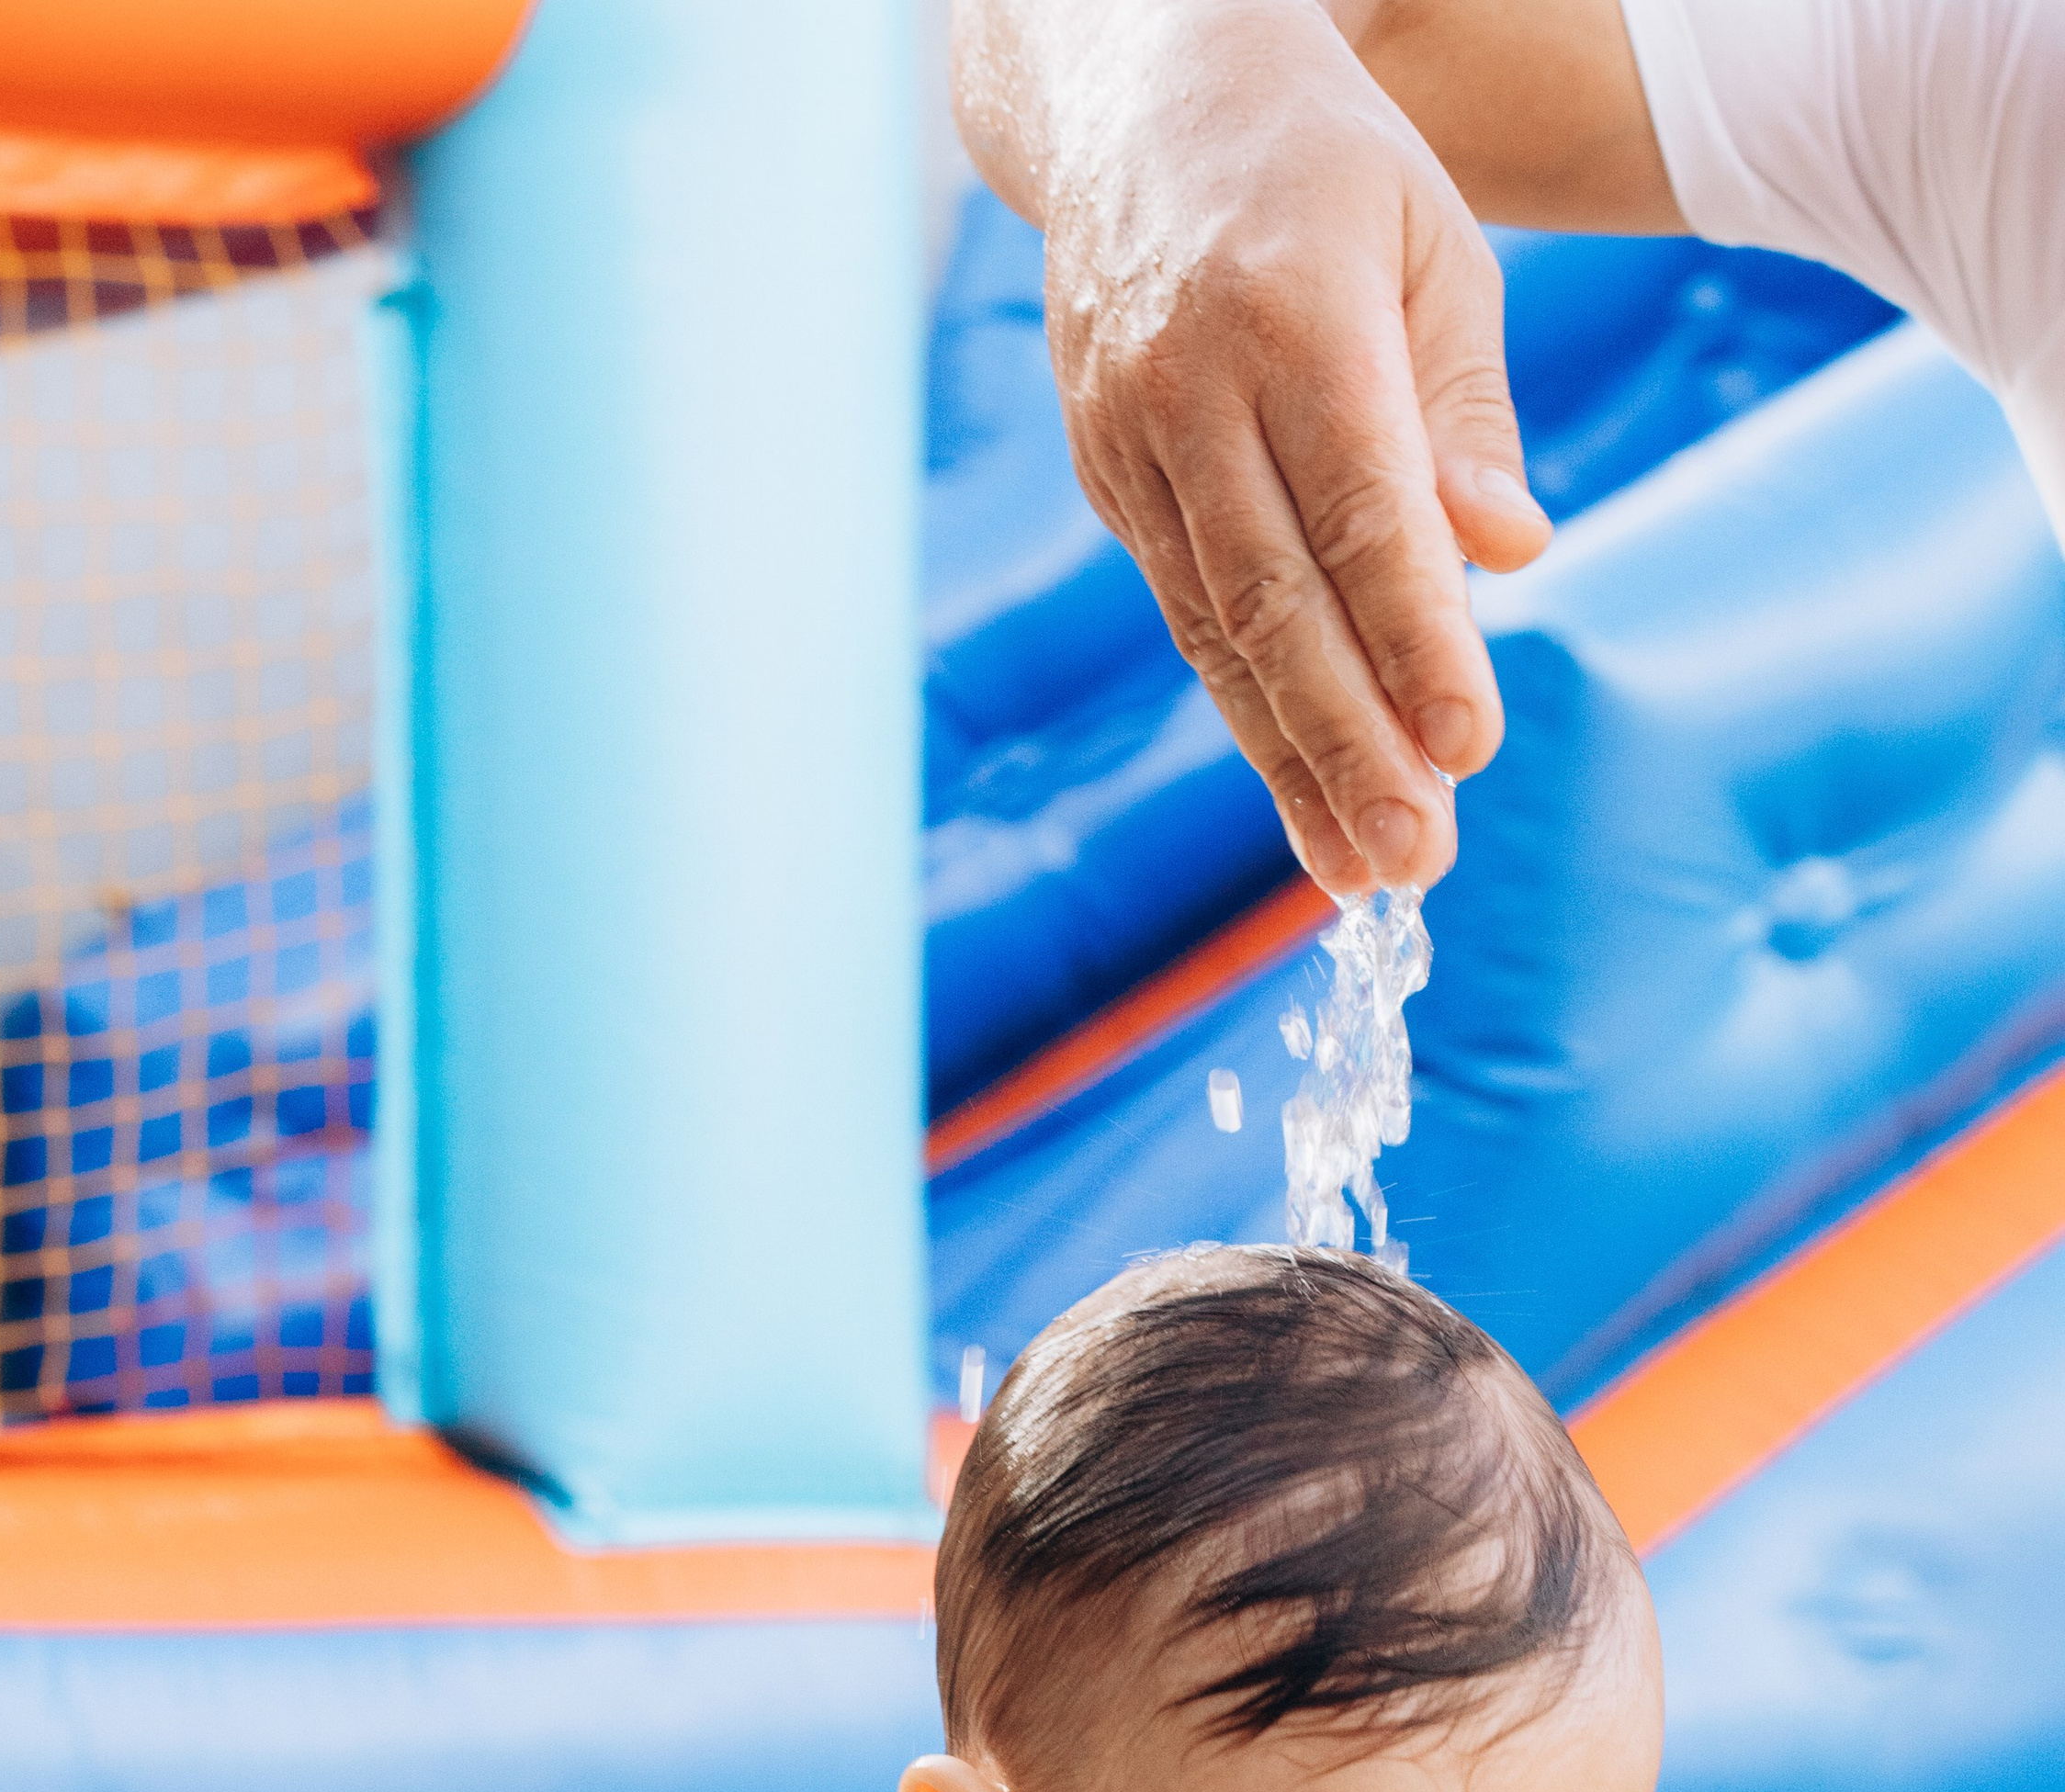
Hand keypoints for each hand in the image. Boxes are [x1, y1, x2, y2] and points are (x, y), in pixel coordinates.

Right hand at [1033, 0, 1549, 894]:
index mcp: (1289, 312)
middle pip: (1273, 600)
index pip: (1360, 511)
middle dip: (1348, 744)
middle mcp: (1190, 387)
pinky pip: (1185, 617)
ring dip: (1290, 765)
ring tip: (1359, 871)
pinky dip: (1247, 713)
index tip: (1469, 748)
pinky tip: (1304, 795)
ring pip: (1216, 633)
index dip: (1413, 638)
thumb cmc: (1327, 174)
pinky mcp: (1104, 477)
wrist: (1143, 98)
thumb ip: (1467, 411)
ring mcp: (1128, 439)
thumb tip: (1511, 552)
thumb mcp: (1433, 249)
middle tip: (1415, 860)